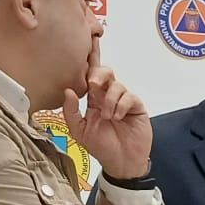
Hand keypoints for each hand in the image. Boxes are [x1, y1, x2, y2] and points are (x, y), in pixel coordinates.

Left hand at [63, 39, 151, 179]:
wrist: (122, 163)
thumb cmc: (101, 147)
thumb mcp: (80, 131)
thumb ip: (71, 112)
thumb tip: (68, 91)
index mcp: (93, 99)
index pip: (91, 75)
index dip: (91, 59)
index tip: (90, 42)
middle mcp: (108, 96)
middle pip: (106, 73)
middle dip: (99, 74)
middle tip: (94, 84)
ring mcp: (123, 101)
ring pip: (117, 85)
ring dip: (109, 99)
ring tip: (108, 117)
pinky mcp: (136, 107)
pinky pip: (129, 97)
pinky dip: (121, 105)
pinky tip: (117, 117)